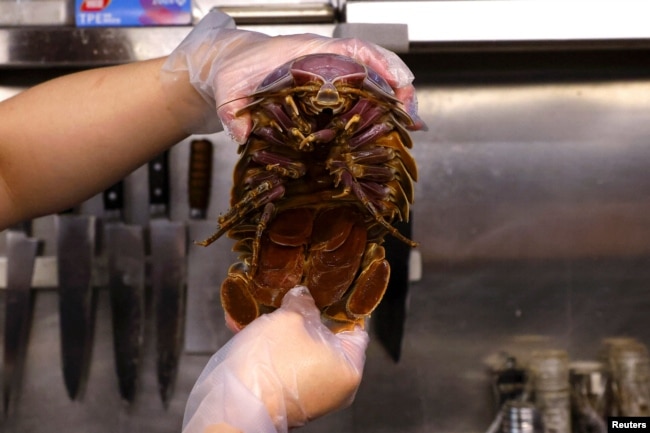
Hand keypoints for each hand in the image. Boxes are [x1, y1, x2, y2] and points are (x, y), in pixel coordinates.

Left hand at [161, 10, 420, 141]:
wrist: (231, 66)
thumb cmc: (234, 70)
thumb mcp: (230, 88)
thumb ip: (234, 110)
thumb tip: (243, 136)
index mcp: (308, 53)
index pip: (353, 49)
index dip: (380, 64)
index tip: (399, 82)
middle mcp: (325, 61)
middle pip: (373, 64)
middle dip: (399, 86)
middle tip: (413, 113)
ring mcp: (329, 75)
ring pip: (371, 80)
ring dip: (394, 98)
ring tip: (411, 121)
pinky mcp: (328, 91)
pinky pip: (359, 94)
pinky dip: (378, 107)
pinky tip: (389, 127)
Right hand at [182, 286, 368, 432]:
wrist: (235, 406)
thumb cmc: (271, 364)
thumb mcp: (289, 318)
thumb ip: (302, 302)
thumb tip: (303, 295)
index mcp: (349, 367)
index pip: (354, 325)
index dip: (341, 301)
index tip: (329, 284)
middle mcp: (336, 385)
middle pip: (325, 336)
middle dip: (305, 312)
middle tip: (293, 289)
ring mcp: (312, 394)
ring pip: (300, 348)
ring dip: (281, 327)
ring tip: (263, 303)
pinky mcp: (287, 397)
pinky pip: (283, 363)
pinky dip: (269, 345)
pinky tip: (246, 323)